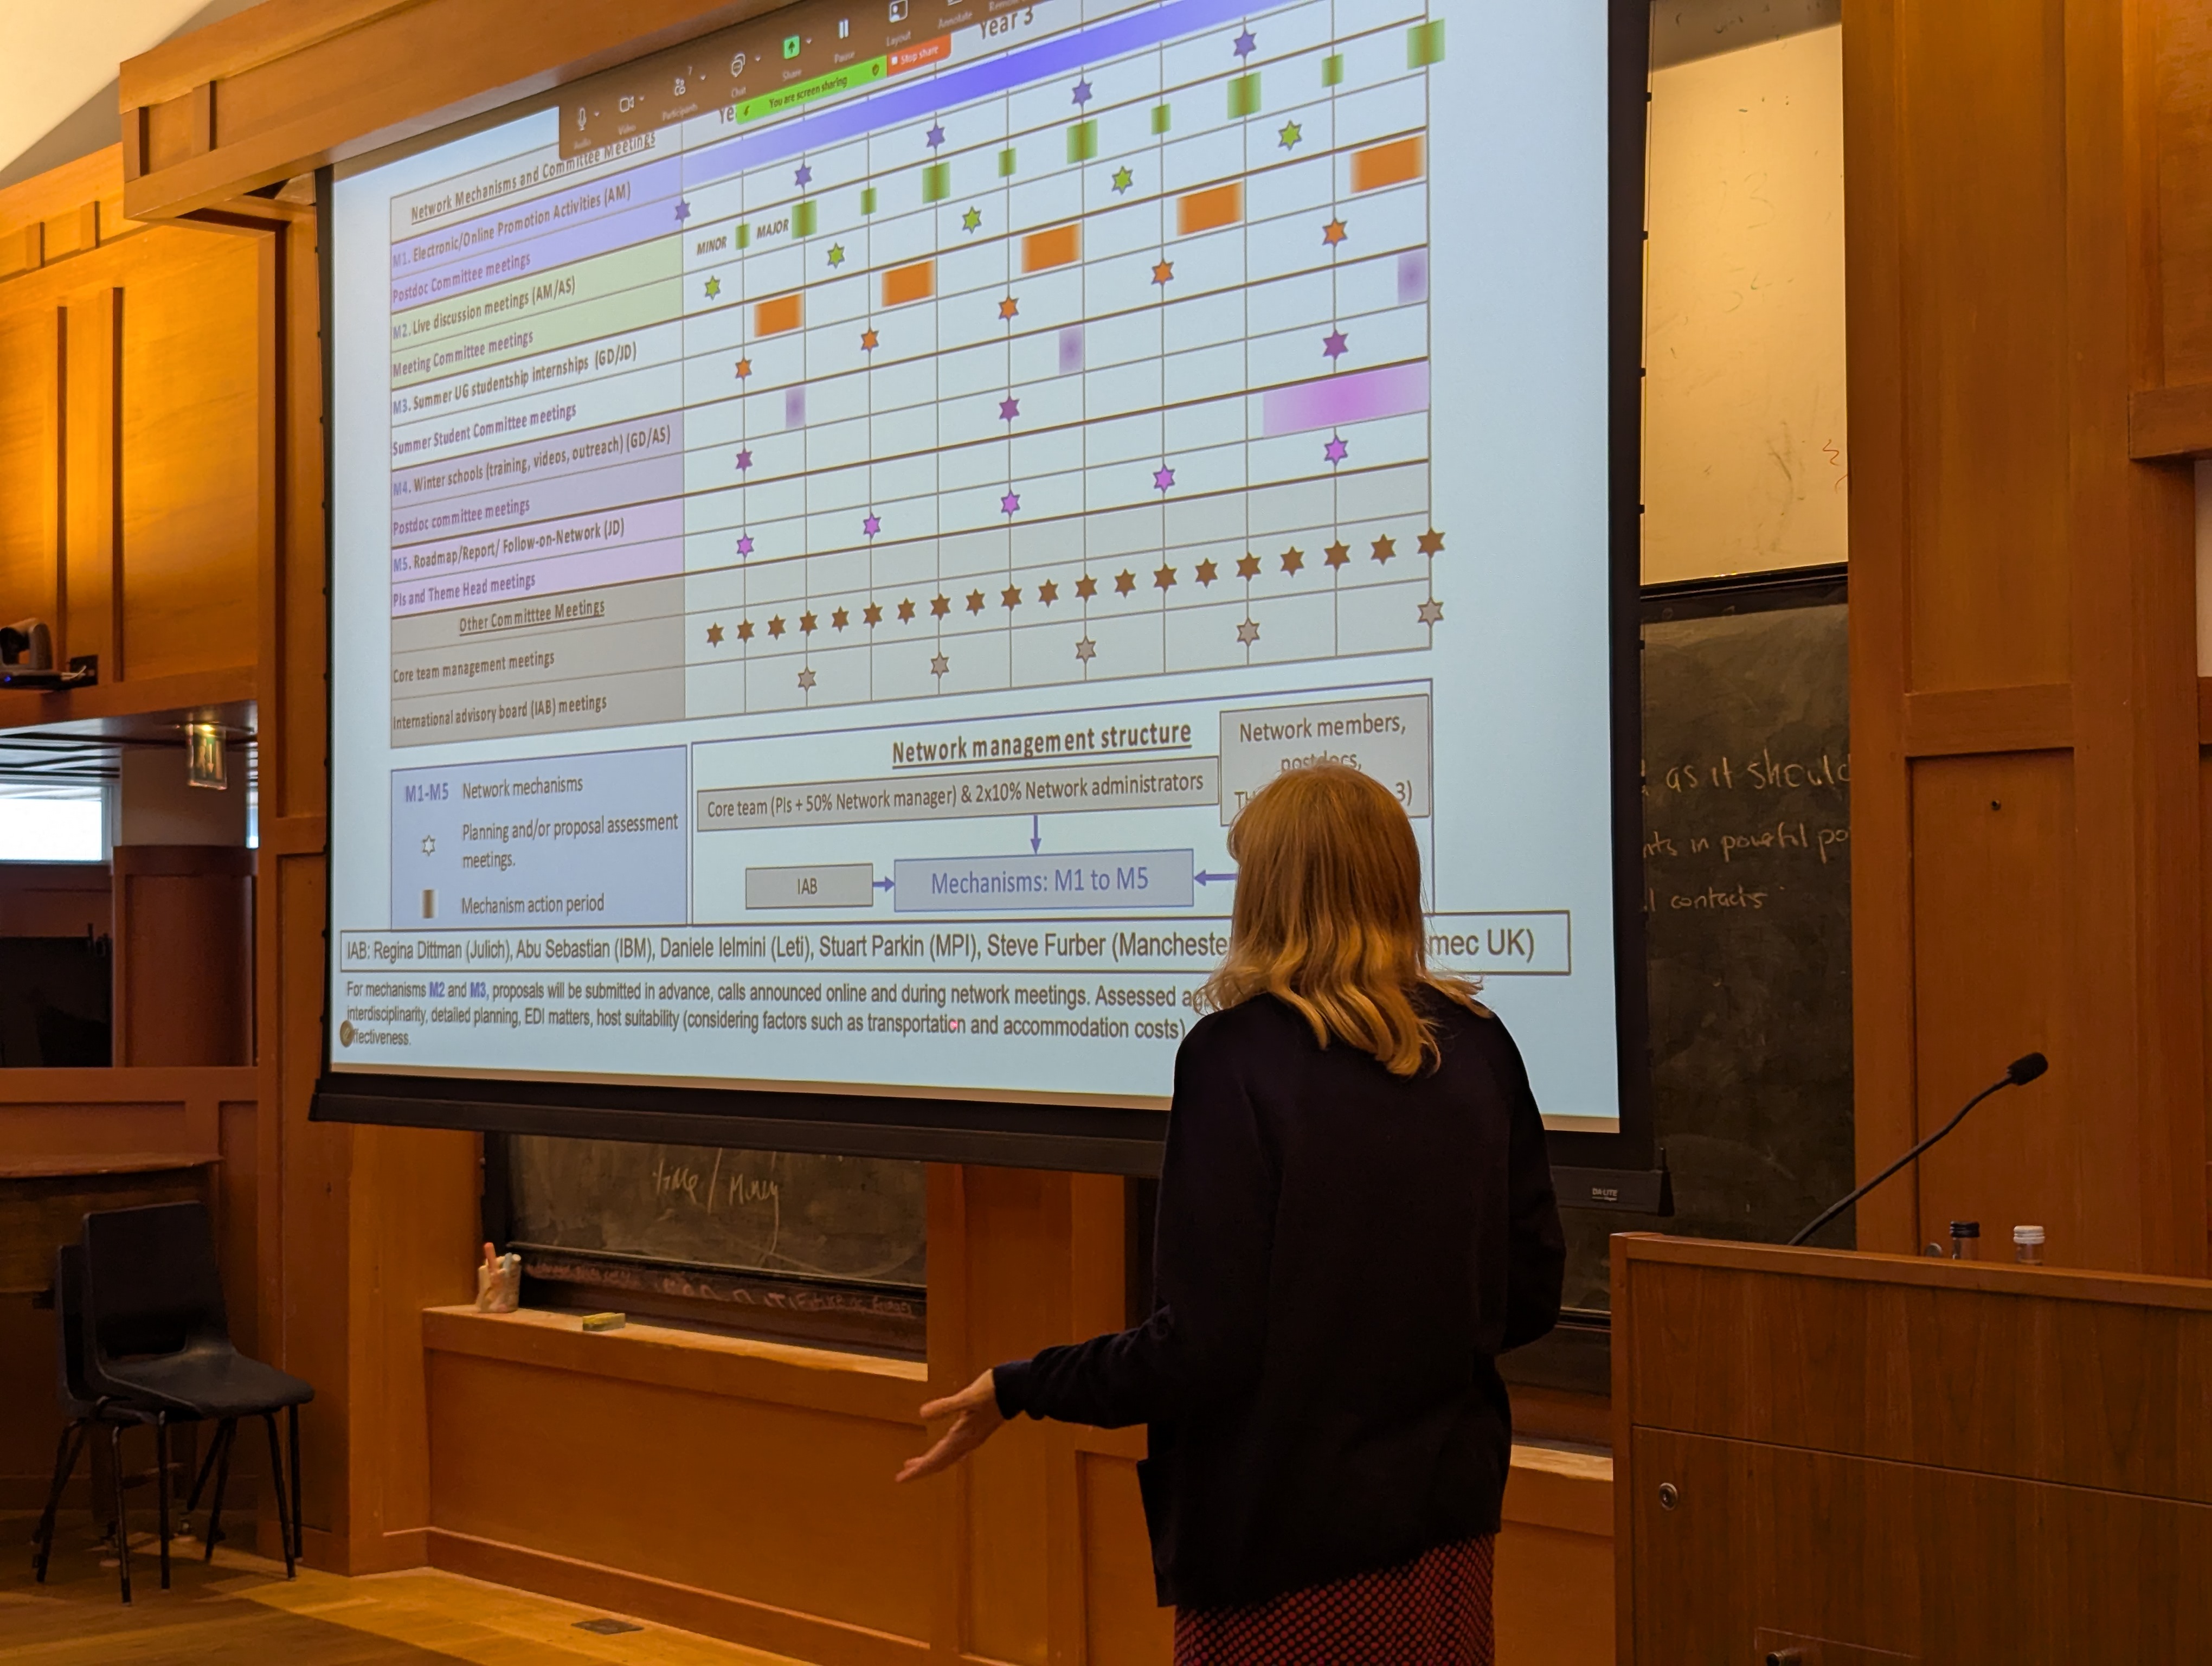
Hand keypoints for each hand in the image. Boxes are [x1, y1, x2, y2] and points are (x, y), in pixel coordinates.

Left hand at [896, 1368, 1005, 1482]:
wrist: (1017, 1388)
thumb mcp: (968, 1396)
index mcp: (963, 1436)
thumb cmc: (993, 1389)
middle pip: (941, 1461)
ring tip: (914, 1464)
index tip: (901, 1479)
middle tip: (902, 1477)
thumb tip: (922, 1414)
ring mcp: (974, 1436)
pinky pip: (956, 1449)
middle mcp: (968, 1440)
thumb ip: (945, 1406)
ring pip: (948, 1456)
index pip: (936, 1458)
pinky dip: (943, 1452)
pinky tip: (942, 1448)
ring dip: (931, 1461)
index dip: (918, 1469)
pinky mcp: (977, 1430)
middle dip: (922, 1469)